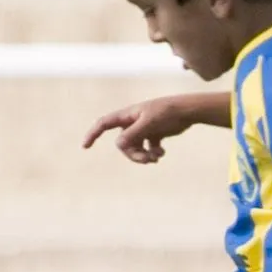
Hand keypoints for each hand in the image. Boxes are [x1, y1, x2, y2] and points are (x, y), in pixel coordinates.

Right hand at [81, 96, 203, 163]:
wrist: (187, 111)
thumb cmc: (168, 113)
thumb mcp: (149, 124)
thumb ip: (133, 134)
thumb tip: (117, 145)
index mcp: (127, 115)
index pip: (104, 123)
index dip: (93, 134)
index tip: (85, 146)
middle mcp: (133, 122)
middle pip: (123, 144)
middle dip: (134, 154)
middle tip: (148, 160)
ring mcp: (143, 128)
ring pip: (136, 148)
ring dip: (145, 156)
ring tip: (157, 157)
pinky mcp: (154, 134)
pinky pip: (147, 148)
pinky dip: (153, 153)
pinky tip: (162, 152)